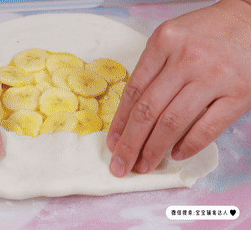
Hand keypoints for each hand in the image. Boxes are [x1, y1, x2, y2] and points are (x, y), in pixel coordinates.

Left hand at [107, 0, 250, 176]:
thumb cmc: (206, 33)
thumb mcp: (172, 39)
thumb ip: (152, 70)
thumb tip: (130, 115)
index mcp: (164, 43)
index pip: (134, 91)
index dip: (120, 122)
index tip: (112, 143)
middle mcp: (186, 59)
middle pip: (148, 110)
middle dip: (130, 143)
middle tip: (121, 165)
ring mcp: (214, 77)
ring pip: (173, 123)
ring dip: (154, 149)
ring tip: (144, 165)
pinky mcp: (239, 94)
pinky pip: (207, 128)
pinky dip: (189, 146)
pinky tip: (176, 154)